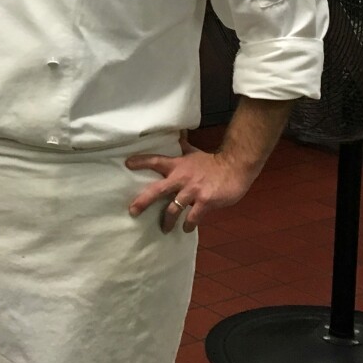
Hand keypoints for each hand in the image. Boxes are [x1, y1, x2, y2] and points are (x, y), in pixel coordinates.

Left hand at [126, 142, 254, 233]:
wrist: (235, 167)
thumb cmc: (213, 161)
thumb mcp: (194, 152)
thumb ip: (183, 146)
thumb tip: (177, 132)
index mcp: (177, 165)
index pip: (155, 161)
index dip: (141, 161)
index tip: (127, 163)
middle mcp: (181, 178)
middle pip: (157, 190)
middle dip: (143, 201)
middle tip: (133, 211)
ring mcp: (192, 191)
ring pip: (173, 209)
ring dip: (167, 221)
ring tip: (164, 229)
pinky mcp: (205, 202)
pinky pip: (193, 217)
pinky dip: (188, 225)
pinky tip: (186, 229)